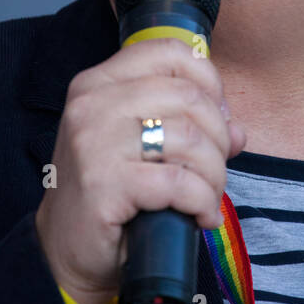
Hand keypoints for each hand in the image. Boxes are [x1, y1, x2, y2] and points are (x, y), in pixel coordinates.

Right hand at [35, 37, 244, 303]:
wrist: (64, 252)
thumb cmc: (109, 194)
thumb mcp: (142, 147)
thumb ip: (189, 126)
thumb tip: (238, 132)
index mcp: (98, 83)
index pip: (171, 51)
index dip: (209, 82)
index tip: (217, 118)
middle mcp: (92, 104)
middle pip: (190, 97)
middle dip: (218, 138)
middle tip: (214, 170)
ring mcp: (94, 142)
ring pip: (190, 139)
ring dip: (214, 175)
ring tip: (207, 198)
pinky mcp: (103, 183)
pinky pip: (179, 181)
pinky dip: (202, 202)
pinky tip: (200, 217)